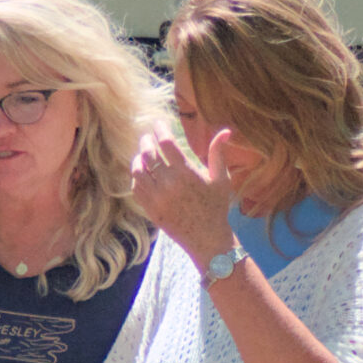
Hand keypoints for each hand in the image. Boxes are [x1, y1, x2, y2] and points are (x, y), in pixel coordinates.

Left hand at [130, 128, 236, 271]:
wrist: (206, 239)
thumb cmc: (216, 207)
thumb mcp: (221, 179)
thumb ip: (218, 154)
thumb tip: (226, 130)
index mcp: (186, 173)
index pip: (166, 143)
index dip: (159, 129)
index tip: (158, 123)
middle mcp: (168, 184)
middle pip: (148, 154)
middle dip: (146, 141)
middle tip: (147, 137)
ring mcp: (157, 198)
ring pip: (138, 171)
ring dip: (138, 159)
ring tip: (143, 154)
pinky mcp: (150, 210)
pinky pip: (136, 188)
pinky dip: (136, 178)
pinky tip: (142, 173)